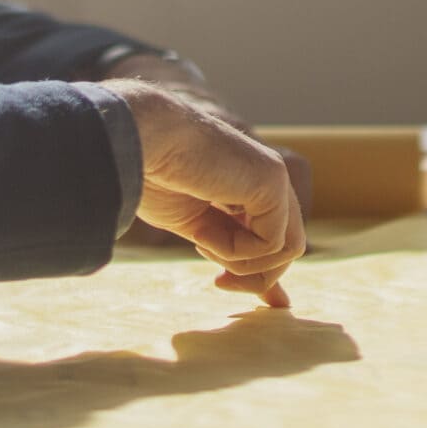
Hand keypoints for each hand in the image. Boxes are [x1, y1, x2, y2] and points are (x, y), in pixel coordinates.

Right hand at [102, 79, 306, 306]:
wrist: (140, 139)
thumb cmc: (153, 175)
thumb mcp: (195, 226)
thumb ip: (228, 250)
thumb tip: (257, 288)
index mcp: (246, 185)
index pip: (272, 235)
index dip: (259, 272)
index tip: (221, 284)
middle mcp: (266, 180)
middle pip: (285, 247)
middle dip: (255, 276)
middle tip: (218, 283)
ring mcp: (273, 178)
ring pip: (286, 249)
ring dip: (241, 263)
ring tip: (201, 246)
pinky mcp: (273, 182)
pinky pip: (272, 243)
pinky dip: (237, 252)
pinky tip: (203, 235)